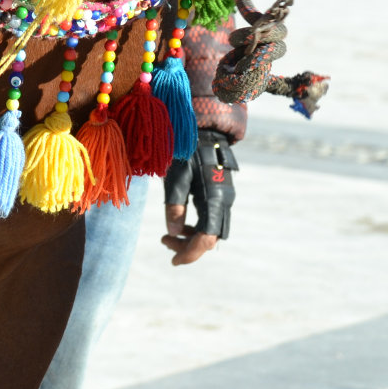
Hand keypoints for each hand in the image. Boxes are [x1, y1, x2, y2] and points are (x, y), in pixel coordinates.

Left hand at [160, 129, 237, 265]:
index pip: (206, 239)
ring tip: (167, 233)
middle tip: (163, 241)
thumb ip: (174, 204)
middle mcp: (223, 200)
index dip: (190, 253)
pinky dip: (196, 224)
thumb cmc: (185, 150)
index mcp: (214, 199)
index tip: (172, 261)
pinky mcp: (219, 192)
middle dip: (188, 246)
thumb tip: (172, 231)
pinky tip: (180, 220)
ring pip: (211, 228)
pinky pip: (210, 217)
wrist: (203, 127)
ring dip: (191, 236)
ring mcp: (223, 196)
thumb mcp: (175, 176)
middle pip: (211, 237)